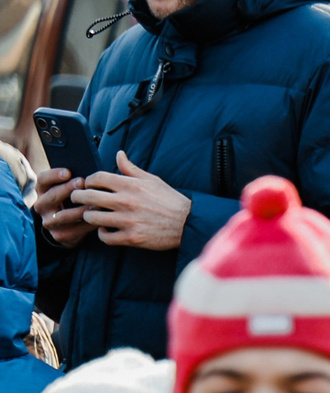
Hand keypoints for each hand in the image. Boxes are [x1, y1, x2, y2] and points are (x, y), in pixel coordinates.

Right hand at [31, 166, 93, 246]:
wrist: (74, 226)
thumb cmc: (77, 200)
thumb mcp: (74, 187)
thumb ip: (80, 176)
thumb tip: (99, 165)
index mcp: (43, 190)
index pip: (42, 179)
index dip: (53, 175)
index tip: (68, 172)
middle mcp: (42, 205)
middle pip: (51, 196)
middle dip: (67, 189)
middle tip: (82, 183)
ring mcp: (49, 221)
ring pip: (62, 216)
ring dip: (79, 209)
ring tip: (95, 204)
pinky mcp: (60, 235)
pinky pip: (75, 230)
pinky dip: (88, 223)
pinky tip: (99, 218)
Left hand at [71, 154, 188, 250]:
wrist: (189, 223)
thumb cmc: (170, 200)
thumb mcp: (153, 180)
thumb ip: (131, 169)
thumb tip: (119, 154)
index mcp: (131, 185)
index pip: (97, 178)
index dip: (88, 180)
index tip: (89, 185)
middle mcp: (127, 202)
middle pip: (87, 197)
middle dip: (78, 197)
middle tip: (79, 199)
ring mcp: (128, 221)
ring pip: (92, 218)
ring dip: (89, 216)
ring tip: (94, 215)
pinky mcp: (131, 238)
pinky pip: (104, 237)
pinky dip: (102, 233)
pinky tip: (106, 229)